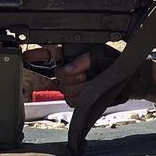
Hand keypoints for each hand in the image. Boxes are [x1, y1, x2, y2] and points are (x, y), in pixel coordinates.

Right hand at [29, 47, 155, 106]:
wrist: (128, 81)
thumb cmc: (115, 63)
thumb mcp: (98, 55)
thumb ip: (81, 60)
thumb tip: (67, 70)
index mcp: (72, 55)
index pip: (49, 54)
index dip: (37, 54)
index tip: (27, 55)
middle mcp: (70, 70)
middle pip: (58, 77)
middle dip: (73, 77)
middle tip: (87, 74)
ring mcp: (73, 85)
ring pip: (65, 90)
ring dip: (80, 88)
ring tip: (93, 82)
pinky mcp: (78, 99)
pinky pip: (72, 101)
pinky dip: (82, 98)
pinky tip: (91, 92)